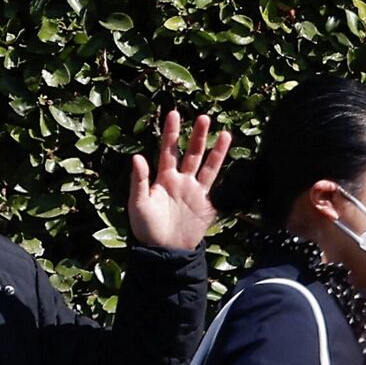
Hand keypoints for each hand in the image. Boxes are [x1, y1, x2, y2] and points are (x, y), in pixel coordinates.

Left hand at [127, 109, 231, 250]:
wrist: (164, 251)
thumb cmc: (146, 228)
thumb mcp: (138, 203)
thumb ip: (139, 180)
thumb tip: (137, 156)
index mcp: (162, 179)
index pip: (167, 151)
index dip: (170, 133)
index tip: (173, 113)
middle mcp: (180, 180)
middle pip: (190, 153)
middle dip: (196, 136)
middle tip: (202, 117)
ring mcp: (194, 190)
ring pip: (206, 164)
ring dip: (214, 149)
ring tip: (223, 131)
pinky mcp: (206, 202)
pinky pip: (215, 182)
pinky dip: (222, 169)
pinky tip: (229, 157)